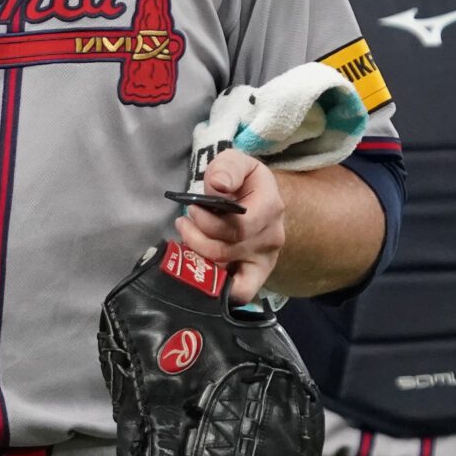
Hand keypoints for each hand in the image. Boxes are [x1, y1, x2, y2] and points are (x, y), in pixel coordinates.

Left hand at [172, 149, 286, 303]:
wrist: (255, 197)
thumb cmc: (241, 181)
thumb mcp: (235, 162)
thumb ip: (227, 168)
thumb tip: (219, 185)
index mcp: (270, 207)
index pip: (238, 228)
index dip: (208, 223)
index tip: (191, 209)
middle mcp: (272, 237)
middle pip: (227, 250)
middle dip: (196, 238)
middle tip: (183, 224)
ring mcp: (266, 259)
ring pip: (229, 275)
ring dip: (200, 260)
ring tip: (188, 242)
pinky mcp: (258, 275)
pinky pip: (241, 293)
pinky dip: (218, 289)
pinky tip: (200, 271)